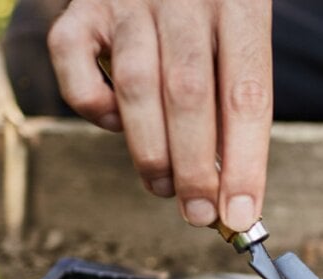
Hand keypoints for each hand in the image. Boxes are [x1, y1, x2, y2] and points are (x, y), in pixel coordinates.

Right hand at [48, 0, 271, 230]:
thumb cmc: (208, 6)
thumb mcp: (239, 34)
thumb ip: (232, 98)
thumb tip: (230, 187)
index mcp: (240, 3)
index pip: (247, 96)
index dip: (245, 164)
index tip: (241, 215)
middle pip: (189, 95)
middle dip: (195, 169)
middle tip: (199, 214)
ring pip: (136, 86)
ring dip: (150, 152)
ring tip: (164, 188)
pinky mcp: (82, 6)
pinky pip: (75, 64)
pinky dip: (95, 106)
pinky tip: (116, 123)